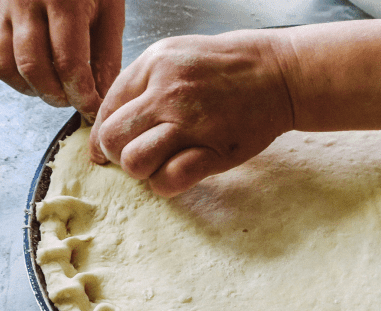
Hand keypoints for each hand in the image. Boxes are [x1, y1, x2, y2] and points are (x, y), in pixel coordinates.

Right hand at [0, 0, 123, 118]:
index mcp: (65, 1)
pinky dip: (17, 79)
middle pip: (35, 68)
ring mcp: (7, 9)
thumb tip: (102, 96)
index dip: (82, 95)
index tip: (94, 109)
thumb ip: (107, 53)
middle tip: (77, 100)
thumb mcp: (110, 10)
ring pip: (9, 67)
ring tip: (59, 91)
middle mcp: (29, 3)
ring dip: (36, 91)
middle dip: (59, 96)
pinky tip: (39, 78)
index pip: (68, 62)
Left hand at [88, 31, 294, 196]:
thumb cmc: (228, 67)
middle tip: (135, 156)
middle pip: (113, 138)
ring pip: (135, 162)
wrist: (279, 74)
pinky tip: (176, 175)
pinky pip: (169, 179)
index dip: (101, 136)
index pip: (107, 109)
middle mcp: (168, 93)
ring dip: (141, 171)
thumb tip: (108, 123)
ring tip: (157, 164)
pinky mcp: (215, 151)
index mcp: (155, 65)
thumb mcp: (178, 55)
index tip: (107, 150)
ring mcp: (192, 123)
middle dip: (117, 155)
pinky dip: (165, 184)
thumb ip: (143, 83)